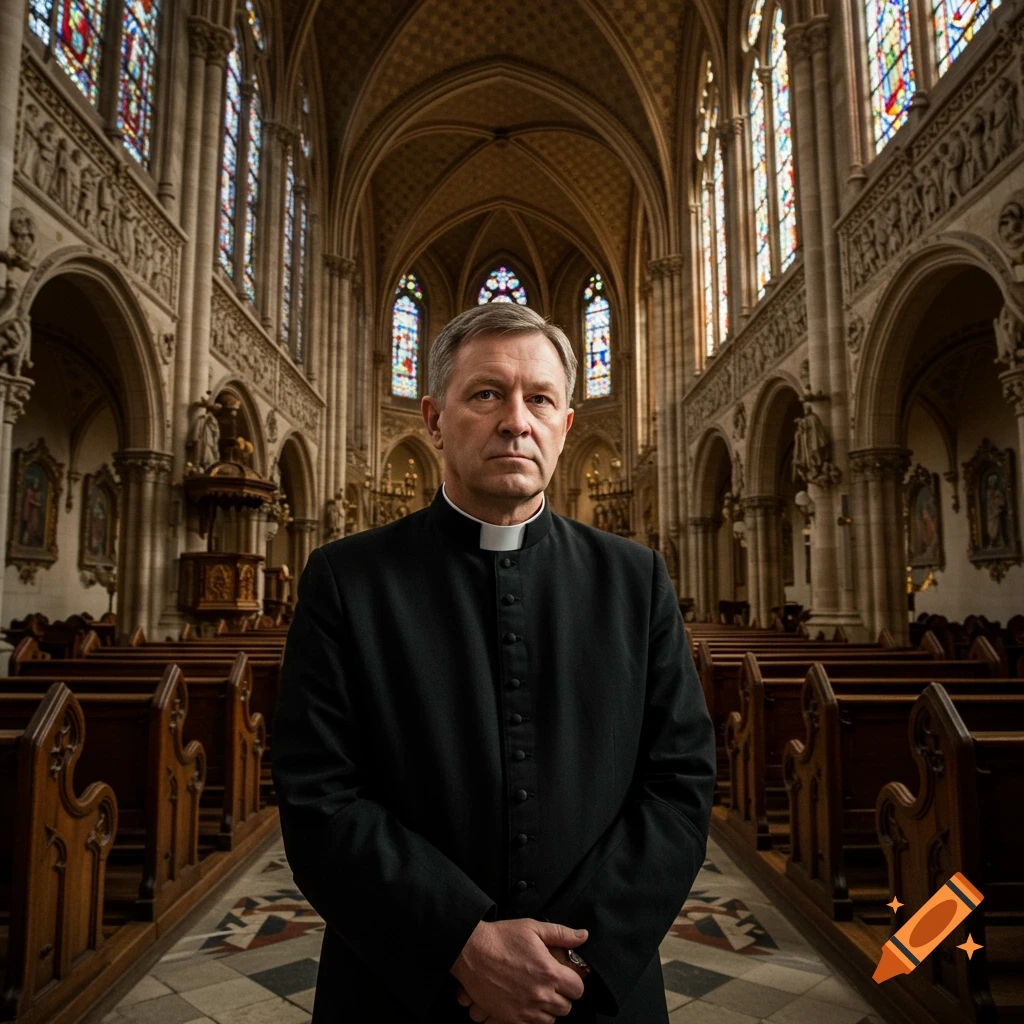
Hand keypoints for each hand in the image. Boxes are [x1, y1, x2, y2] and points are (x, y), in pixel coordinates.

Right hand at [450, 919, 587, 1022]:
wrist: (471, 952)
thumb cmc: (502, 938)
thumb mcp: (533, 928)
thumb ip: (561, 933)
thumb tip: (583, 936)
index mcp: (549, 972)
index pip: (578, 989)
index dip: (574, 982)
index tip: (566, 977)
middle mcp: (540, 994)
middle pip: (566, 1007)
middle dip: (562, 995)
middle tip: (551, 984)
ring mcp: (526, 1009)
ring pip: (551, 1019)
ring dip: (549, 1008)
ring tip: (539, 992)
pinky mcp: (511, 1018)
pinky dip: (534, 1017)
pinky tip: (527, 1002)